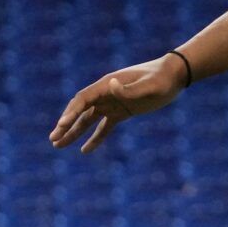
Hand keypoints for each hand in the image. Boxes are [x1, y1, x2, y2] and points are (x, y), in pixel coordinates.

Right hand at [49, 55, 188, 152]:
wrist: (173, 75)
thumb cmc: (162, 78)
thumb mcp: (149, 85)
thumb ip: (131, 88)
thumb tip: (111, 85)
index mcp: (108, 84)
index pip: (83, 99)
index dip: (71, 112)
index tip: (61, 126)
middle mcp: (106, 93)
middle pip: (79, 110)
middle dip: (65, 125)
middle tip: (53, 139)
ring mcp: (113, 103)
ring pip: (87, 120)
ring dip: (73, 132)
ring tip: (57, 145)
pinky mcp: (122, 112)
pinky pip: (104, 127)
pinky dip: (94, 138)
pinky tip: (84, 151)